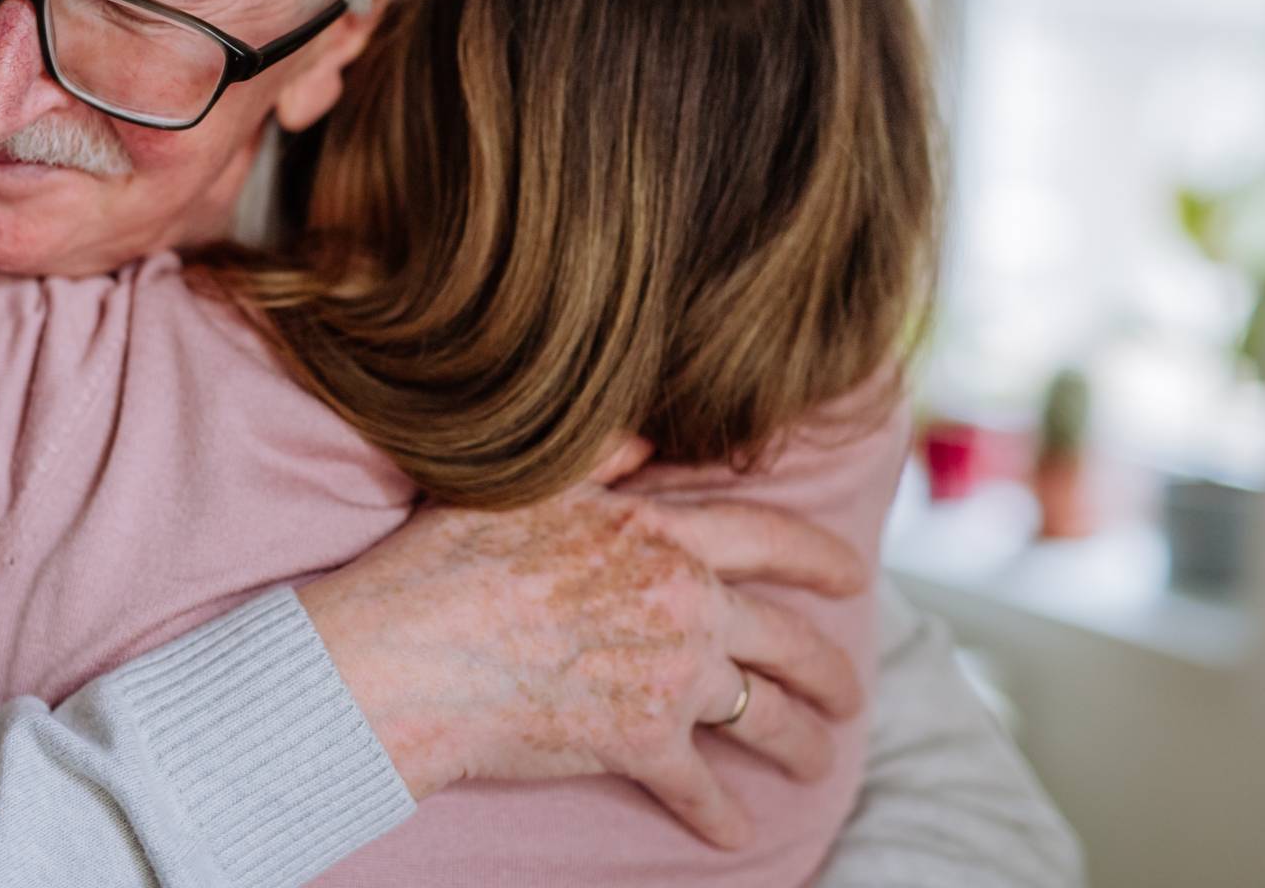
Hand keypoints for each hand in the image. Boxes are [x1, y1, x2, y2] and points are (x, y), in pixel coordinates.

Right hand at [297, 443, 868, 849]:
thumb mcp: (530, 485)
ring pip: (765, 714)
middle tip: (849, 692)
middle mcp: (684, 601)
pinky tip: (734, 830)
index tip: (852, 575)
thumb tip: (647, 435)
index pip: (769, 536)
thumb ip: (602, 460)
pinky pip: (701, 787)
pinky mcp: (641, 741)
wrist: (411, 649)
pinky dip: (721, 814)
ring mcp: (670, 674)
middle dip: (829, 670)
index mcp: (662, 532)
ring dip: (801, 743)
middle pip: (787, 638)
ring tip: (818, 762)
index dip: (820, 555)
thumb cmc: (452, 559)